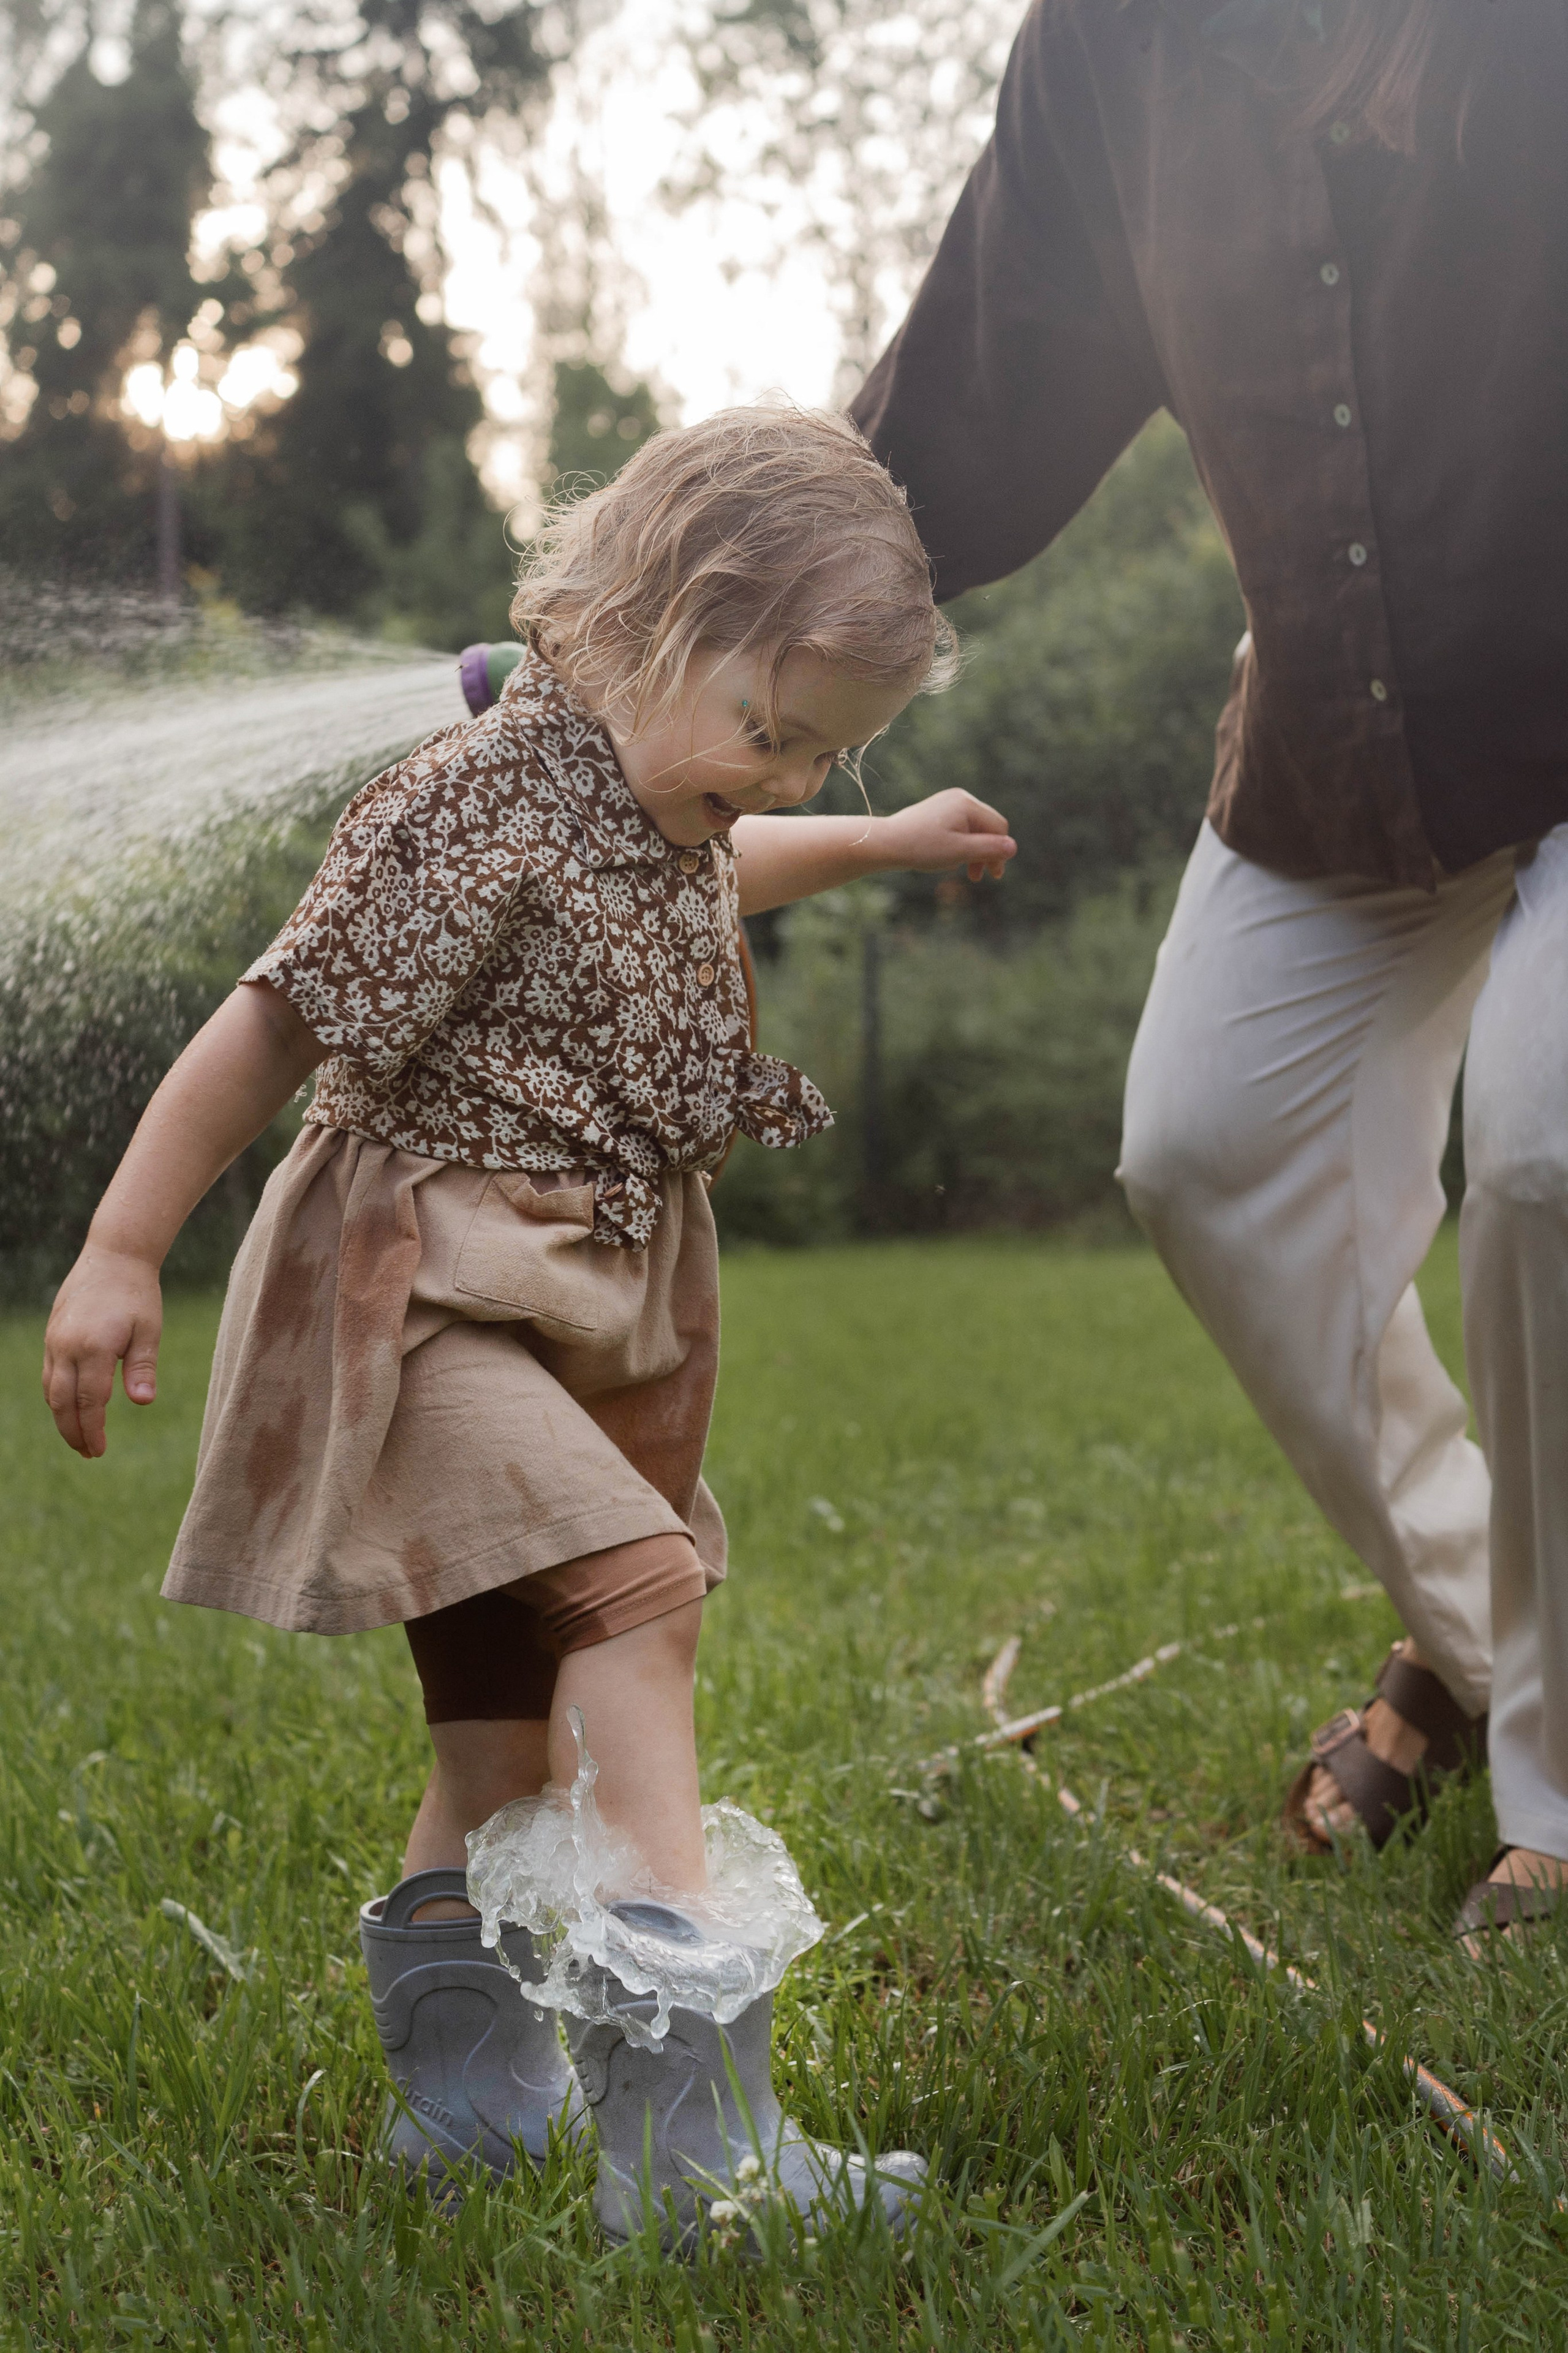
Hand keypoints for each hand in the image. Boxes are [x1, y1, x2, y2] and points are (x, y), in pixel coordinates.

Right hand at [42, 1244, 163, 1457]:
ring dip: (62, 1417)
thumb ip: (143, 1367)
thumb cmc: (137, 1294)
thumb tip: (143, 1402)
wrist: (113, 1255)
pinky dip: (56, 1396)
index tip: (99, 1451)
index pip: (90, 1402)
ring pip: (52, 1390)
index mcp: (94, 1347)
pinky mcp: (52, 1334)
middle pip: (63, 1402)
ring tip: (79, 1437)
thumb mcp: (148, 1330)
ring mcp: (55, 1340)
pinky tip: (70, 1406)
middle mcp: (67, 1346)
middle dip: (73, 1432)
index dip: (93, 1430)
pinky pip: (49, 1374)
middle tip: (89, 1453)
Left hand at [875, 789, 1016, 881]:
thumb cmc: (922, 847)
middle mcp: (960, 798)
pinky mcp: (938, 811)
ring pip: (973, 829)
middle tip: (981, 877)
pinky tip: (953, 860)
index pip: (998, 827)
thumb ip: (988, 849)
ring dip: (974, 851)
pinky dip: (961, 845)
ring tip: (969, 874)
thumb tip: (1013, 848)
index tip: (994, 875)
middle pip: (987, 827)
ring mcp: (948, 803)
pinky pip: (960, 828)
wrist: (887, 842)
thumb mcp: (960, 851)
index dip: (1000, 852)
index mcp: (967, 804)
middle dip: (987, 852)